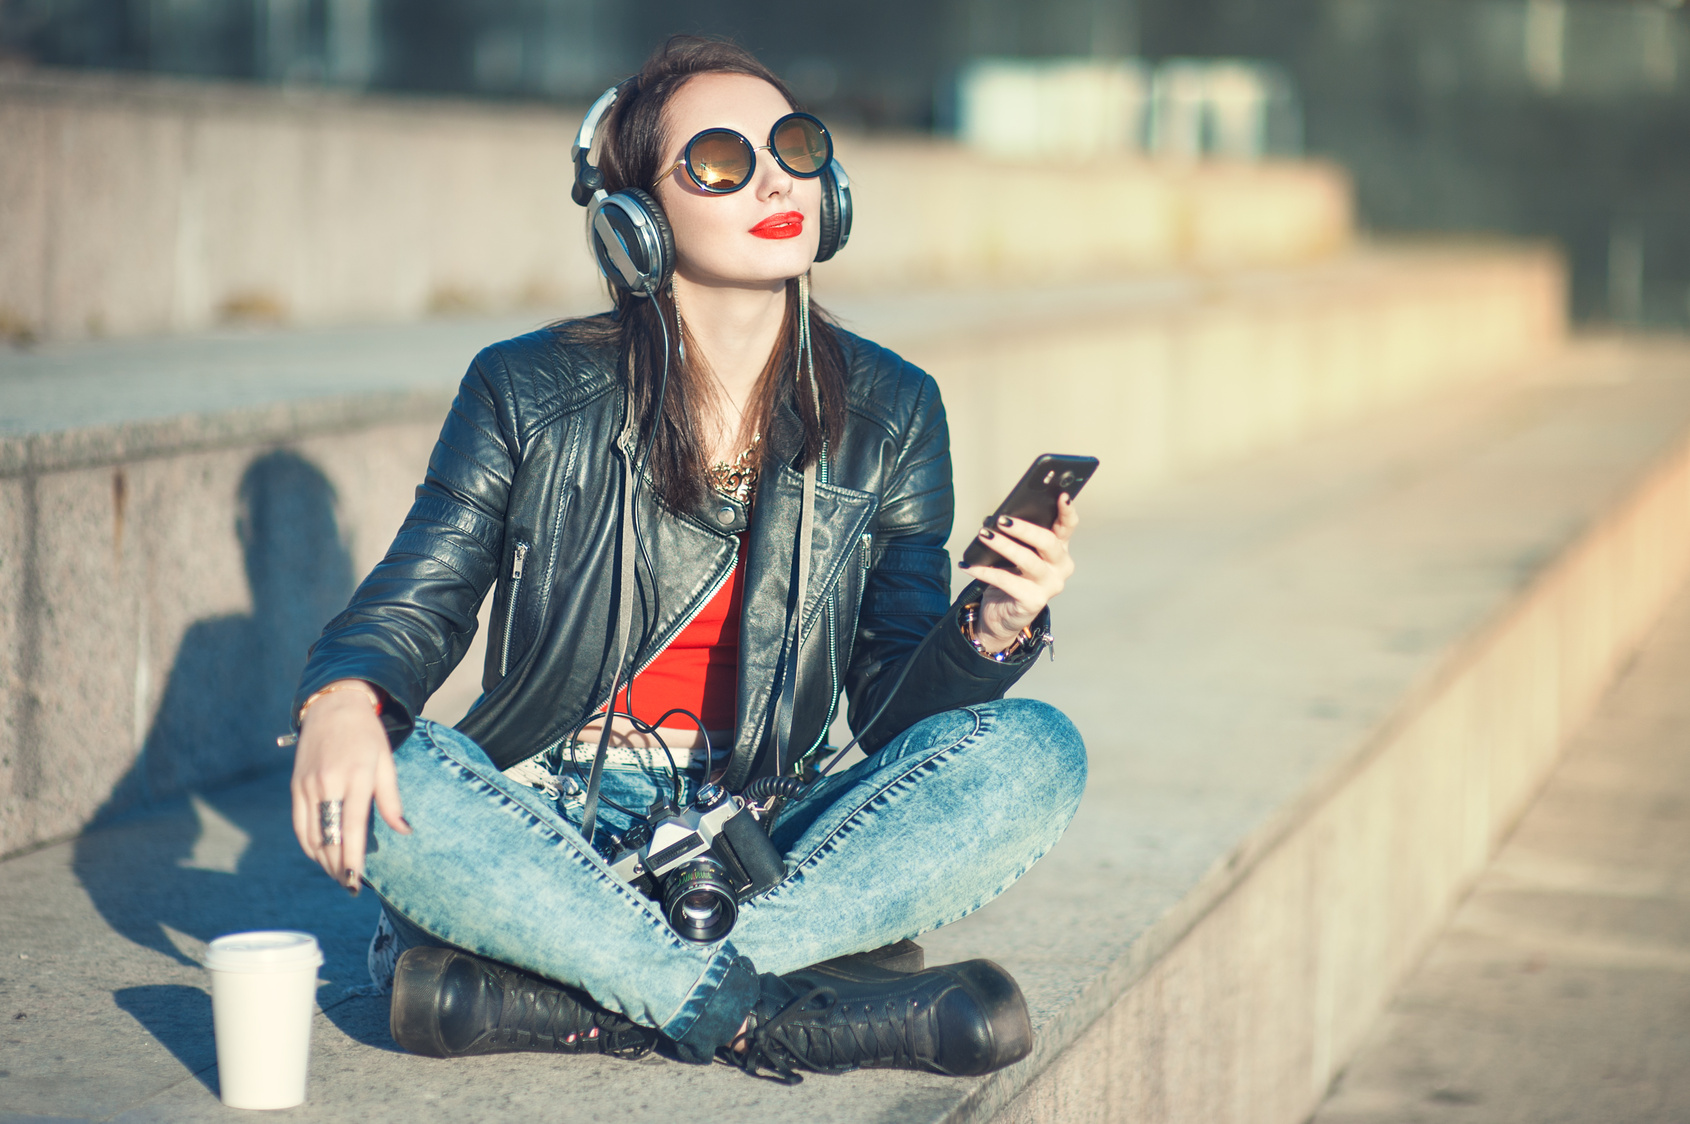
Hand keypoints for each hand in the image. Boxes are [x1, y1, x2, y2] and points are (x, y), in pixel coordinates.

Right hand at [289, 682, 409, 893]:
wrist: (333, 707)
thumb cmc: (367, 736)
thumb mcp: (386, 763)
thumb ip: (392, 800)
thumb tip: (404, 831)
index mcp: (356, 778)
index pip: (353, 828)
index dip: (353, 858)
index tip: (357, 881)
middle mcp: (328, 784)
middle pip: (329, 837)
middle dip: (338, 866)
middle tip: (350, 886)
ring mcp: (308, 786)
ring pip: (311, 835)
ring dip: (323, 860)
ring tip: (338, 875)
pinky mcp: (296, 787)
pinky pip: (299, 825)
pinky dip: (309, 845)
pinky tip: (320, 856)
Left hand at [958, 494, 1078, 652]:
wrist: (1003, 615)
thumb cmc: (1012, 578)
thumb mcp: (1015, 554)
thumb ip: (1013, 536)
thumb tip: (994, 519)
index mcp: (1059, 550)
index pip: (1067, 527)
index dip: (1067, 511)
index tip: (1061, 495)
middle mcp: (1060, 567)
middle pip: (1048, 542)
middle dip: (1024, 528)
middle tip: (1002, 520)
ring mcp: (1050, 586)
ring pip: (1028, 560)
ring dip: (1003, 545)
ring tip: (984, 535)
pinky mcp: (1033, 602)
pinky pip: (1007, 581)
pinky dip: (985, 571)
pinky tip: (969, 565)